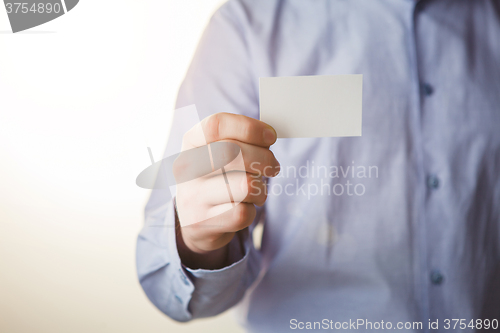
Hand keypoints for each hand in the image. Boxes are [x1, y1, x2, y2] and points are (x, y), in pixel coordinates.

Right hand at [174, 113, 279, 268]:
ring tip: (258, 190)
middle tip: (273, 166)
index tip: (271, 136)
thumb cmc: (216, 179)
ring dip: (261, 188)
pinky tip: (246, 207)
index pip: (216, 125)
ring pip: (244, 185)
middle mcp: (186, 168)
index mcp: (190, 143)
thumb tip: (268, 135)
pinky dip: (252, 210)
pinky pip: (243, 213)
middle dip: (264, 158)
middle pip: (232, 152)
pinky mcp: (203, 223)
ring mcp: (193, 197)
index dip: (249, 128)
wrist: (196, 221)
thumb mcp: (218, 154)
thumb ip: (239, 140)